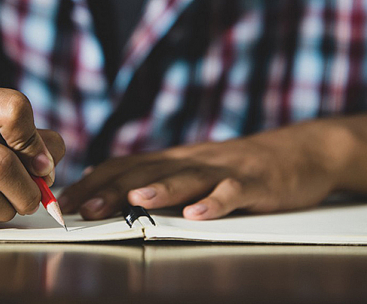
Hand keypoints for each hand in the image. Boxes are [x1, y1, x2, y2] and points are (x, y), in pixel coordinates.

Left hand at [59, 122, 345, 219]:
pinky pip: (233, 193)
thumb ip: (160, 176)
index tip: (65, 199)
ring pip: (186, 178)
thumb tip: (112, 186)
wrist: (301, 151)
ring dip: (159, 190)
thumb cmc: (241, 166)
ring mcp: (224, 170)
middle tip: (83, 206)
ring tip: (133, 201)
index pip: (125, 165)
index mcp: (175, 159)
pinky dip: (215, 203)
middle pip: (147, 171)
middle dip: (112, 189)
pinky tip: (199, 215)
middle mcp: (193, 160)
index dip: (94, 181)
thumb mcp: (196, 169)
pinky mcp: (255, 183)